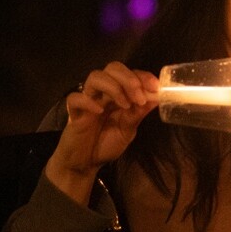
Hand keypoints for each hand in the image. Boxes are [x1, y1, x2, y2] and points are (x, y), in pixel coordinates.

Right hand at [46, 62, 158, 203]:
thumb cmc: (106, 144)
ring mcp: (88, 100)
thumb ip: (138, 114)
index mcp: (118, 94)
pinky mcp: (74, 112)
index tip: (155, 86)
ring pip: (95, 77)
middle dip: (129, 79)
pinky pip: (75, 98)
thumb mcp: (128, 130)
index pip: (130, 74)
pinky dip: (88, 101)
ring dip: (113, 87)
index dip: (143, 76)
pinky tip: (99, 111)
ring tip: (124, 105)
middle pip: (113, 68)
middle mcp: (103, 92)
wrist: (85, 163)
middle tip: (139, 97)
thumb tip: (157, 97)